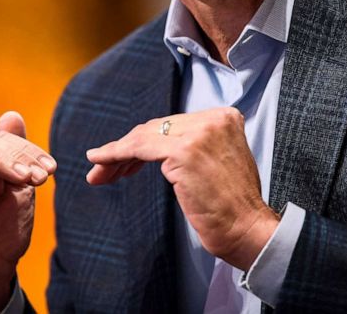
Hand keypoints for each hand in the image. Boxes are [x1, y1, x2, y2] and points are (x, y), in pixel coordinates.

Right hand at [0, 111, 55, 312]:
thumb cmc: (0, 233)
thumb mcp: (16, 190)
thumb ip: (14, 154)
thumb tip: (12, 114)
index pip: (0, 142)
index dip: (27, 151)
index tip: (52, 167)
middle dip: (18, 158)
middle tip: (42, 175)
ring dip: (1, 161)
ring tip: (25, 176)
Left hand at [85, 107, 278, 269]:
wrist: (248, 230)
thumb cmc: (232, 206)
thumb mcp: (218, 161)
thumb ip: (194, 145)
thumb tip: (153, 145)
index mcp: (224, 117)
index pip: (172, 124)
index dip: (144, 140)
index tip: (124, 160)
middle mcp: (213, 119)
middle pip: (156, 128)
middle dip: (126, 148)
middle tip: (103, 167)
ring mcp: (199, 133)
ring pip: (144, 137)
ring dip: (116, 155)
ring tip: (98, 172)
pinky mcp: (184, 151)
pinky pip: (139, 148)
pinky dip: (115, 155)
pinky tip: (99, 162)